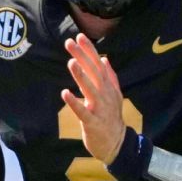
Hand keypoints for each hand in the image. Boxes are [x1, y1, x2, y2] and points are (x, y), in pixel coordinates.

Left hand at [61, 33, 125, 163]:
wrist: (117, 144)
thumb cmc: (111, 118)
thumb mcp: (114, 95)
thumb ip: (110, 77)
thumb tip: (104, 59)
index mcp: (108, 87)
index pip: (98, 64)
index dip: (89, 50)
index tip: (79, 37)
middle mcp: (105, 95)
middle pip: (93, 72)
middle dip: (82, 57)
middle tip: (70, 43)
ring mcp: (100, 109)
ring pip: (90, 89)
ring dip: (81, 76)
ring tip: (71, 62)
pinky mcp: (92, 123)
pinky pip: (82, 112)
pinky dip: (74, 103)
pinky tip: (65, 93)